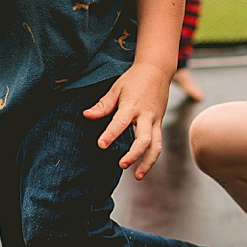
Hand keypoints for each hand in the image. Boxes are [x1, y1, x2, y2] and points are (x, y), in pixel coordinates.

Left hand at [83, 61, 170, 179]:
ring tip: (137, 176)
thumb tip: (86, 115)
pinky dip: (152, 156)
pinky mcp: (160, 123)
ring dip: (148, 162)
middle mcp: (146, 115)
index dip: (111, 134)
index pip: (121, 122)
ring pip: (156, 145)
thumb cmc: (134, 79)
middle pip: (144, 139)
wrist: (157, 70)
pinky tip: (143, 167)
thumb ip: (103, 105)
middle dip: (134, 154)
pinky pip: (158, 143)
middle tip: (121, 165)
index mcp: (132, 105)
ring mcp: (155, 120)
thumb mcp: (116, 88)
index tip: (101, 145)